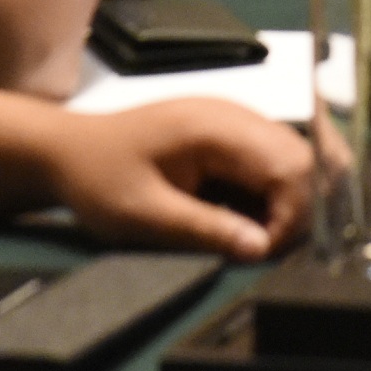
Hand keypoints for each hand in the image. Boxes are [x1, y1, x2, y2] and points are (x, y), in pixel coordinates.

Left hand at [39, 100, 309, 260]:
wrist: (67, 151)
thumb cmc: (99, 179)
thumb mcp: (144, 215)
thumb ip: (205, 229)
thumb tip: (262, 249)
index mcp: (217, 128)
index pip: (291, 165)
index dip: (292, 215)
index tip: (262, 253)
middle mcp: (236, 117)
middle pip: (303, 158)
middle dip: (297, 210)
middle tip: (264, 249)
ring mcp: (235, 123)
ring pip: (293, 159)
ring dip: (286, 204)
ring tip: (257, 239)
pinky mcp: (230, 137)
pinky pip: (271, 163)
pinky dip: (270, 196)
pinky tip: (246, 223)